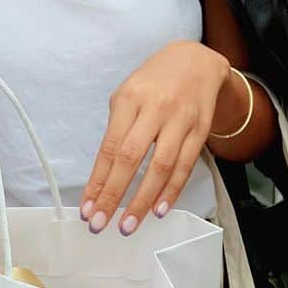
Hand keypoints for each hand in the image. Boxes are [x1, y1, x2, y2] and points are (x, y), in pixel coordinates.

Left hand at [80, 40, 230, 235]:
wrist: (197, 61)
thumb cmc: (155, 82)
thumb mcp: (128, 94)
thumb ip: (118, 129)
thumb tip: (105, 175)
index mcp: (129, 100)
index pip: (109, 147)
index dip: (97, 181)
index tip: (87, 207)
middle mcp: (155, 109)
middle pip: (131, 158)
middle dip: (113, 195)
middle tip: (101, 223)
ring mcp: (180, 120)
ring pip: (161, 167)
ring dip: (143, 201)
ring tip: (128, 225)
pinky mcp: (200, 130)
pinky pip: (185, 166)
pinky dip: (171, 191)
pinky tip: (158, 210)